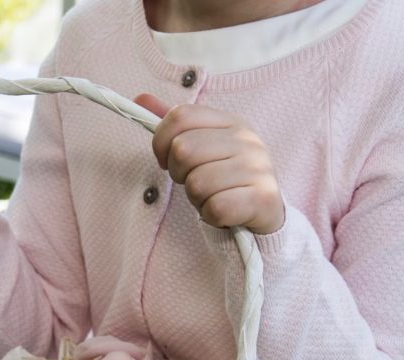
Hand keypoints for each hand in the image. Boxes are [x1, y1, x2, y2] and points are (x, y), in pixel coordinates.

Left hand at [134, 94, 284, 234]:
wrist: (263, 211)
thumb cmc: (224, 178)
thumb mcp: (202, 146)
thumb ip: (174, 125)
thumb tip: (140, 99)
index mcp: (232, 121)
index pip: (179, 116)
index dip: (161, 141)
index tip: (166, 159)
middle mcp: (247, 140)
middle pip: (183, 150)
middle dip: (179, 174)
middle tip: (196, 181)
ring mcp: (258, 168)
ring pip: (197, 183)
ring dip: (197, 198)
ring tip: (212, 196)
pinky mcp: (262, 199)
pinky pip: (215, 208)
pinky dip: (211, 215)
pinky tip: (223, 212)